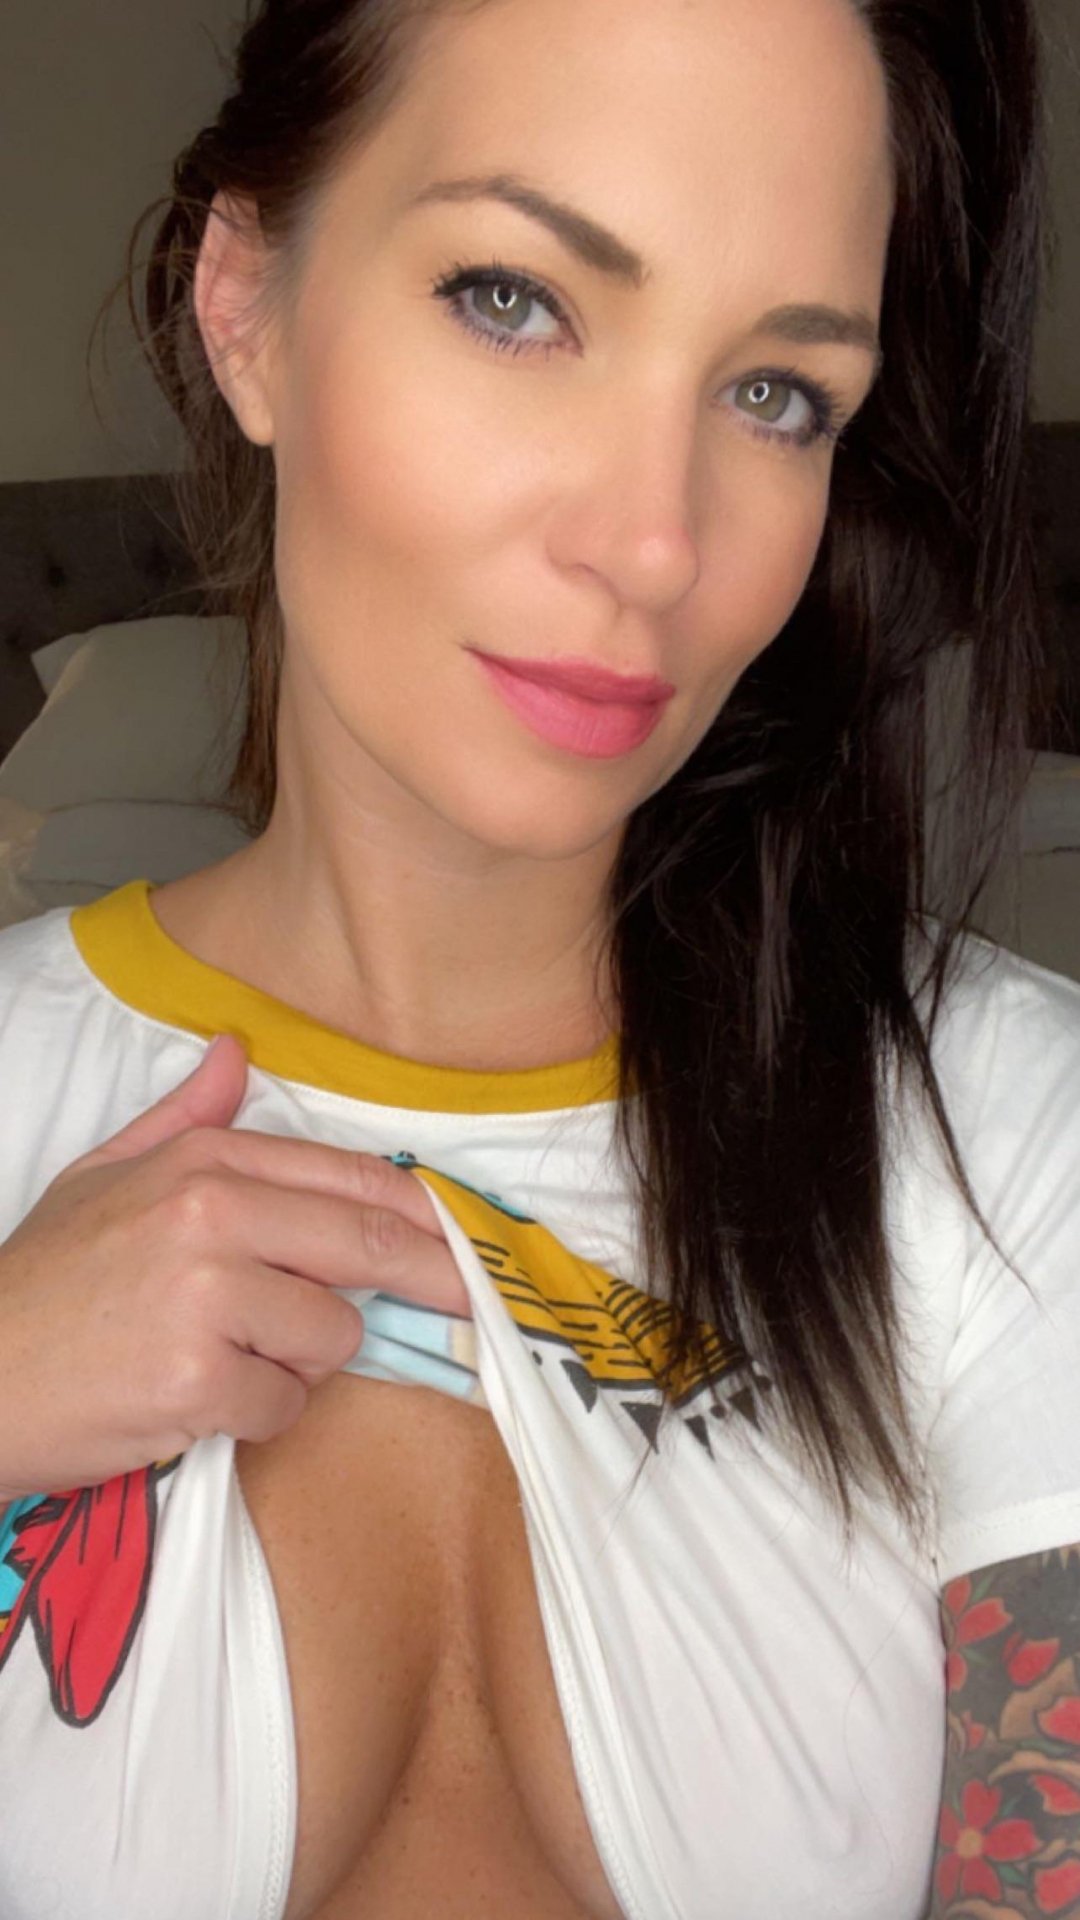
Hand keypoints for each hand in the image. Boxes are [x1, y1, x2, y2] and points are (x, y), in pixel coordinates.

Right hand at [0, 1032, 469, 1506]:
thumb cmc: (43, 1283)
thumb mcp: (100, 1177)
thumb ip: (183, 1121)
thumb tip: (236, 1050)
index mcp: (201, 1164)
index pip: (346, 1178)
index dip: (423, 1210)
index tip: (471, 1232)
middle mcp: (211, 1217)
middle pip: (368, 1247)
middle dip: (432, 1277)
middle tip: (472, 1299)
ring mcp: (208, 1299)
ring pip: (332, 1334)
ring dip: (298, 1360)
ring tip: (225, 1356)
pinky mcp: (201, 1381)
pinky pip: (287, 1403)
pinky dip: (257, 1414)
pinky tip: (200, 1400)